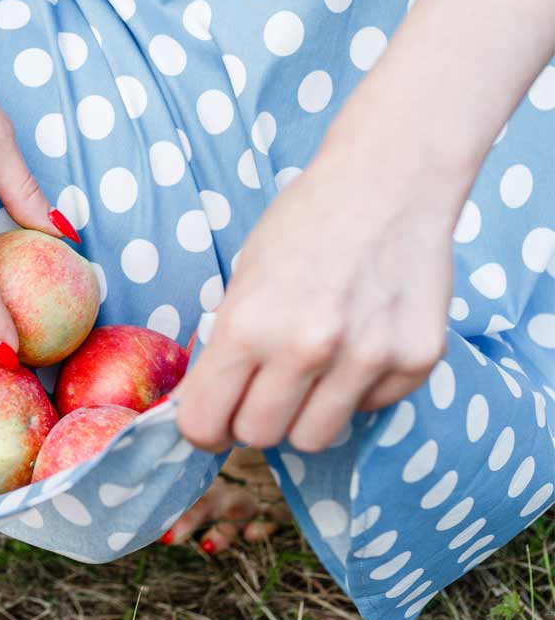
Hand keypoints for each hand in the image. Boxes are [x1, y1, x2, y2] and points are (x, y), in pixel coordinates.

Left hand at [173, 129, 462, 454]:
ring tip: (314, 367)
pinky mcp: (416, 361)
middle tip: (264, 388)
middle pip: (259, 437)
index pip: (205, 421)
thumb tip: (203, 406)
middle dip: (254, 418)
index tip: (211, 420)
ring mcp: (366, 358)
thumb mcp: (245, 274)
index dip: (203, 426)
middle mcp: (306, 347)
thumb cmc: (306, 223)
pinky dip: (360, 388)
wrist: (389, 181)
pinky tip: (363, 338)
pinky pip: (370, 409)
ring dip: (306, 413)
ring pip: (315, 438)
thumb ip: (228, 342)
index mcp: (249, 323)